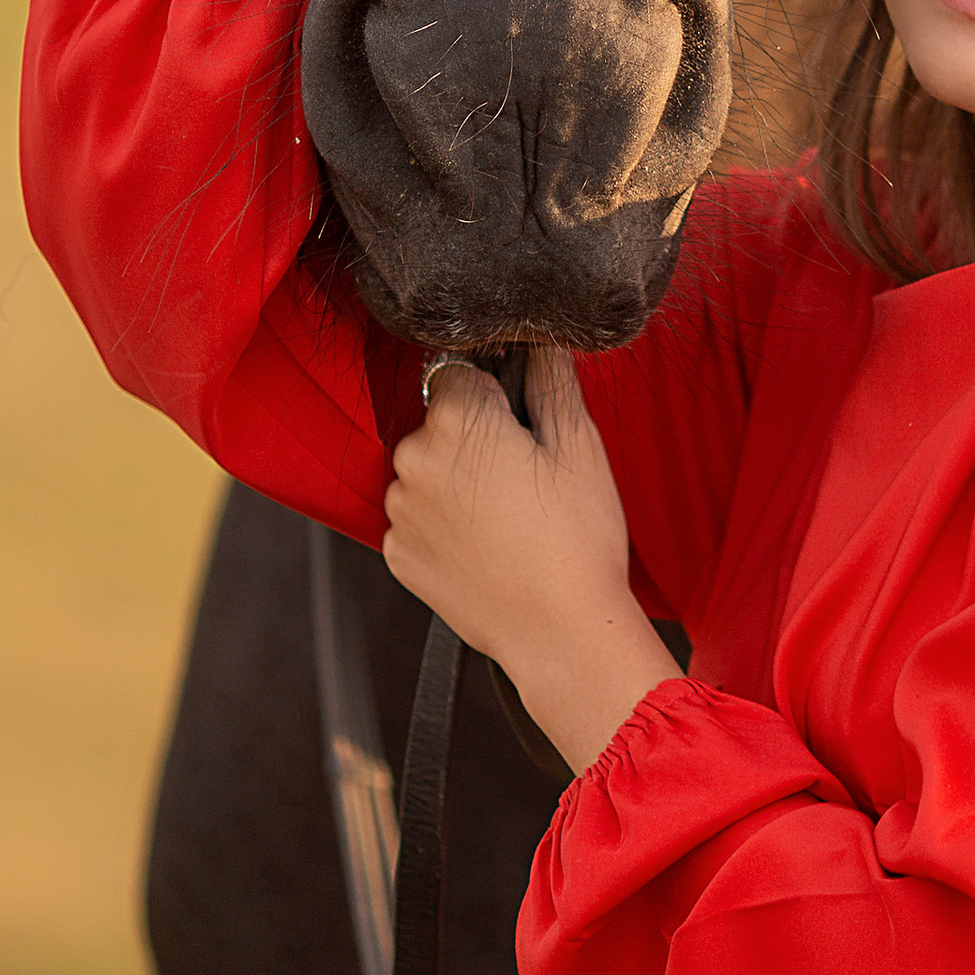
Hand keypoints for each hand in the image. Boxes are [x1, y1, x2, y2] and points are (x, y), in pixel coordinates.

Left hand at [383, 355, 678, 775]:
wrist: (560, 635)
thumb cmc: (578, 539)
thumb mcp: (578, 447)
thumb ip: (551, 379)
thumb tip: (538, 339)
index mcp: (455, 420)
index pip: (459, 372)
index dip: (494, 394)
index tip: (523, 426)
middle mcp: (412, 458)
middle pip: (439, 423)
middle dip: (473, 439)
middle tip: (524, 479)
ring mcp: (399, 511)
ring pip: (425, 472)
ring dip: (454, 483)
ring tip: (508, 520)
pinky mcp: (396, 554)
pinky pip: (417, 520)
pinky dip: (442, 526)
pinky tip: (486, 547)